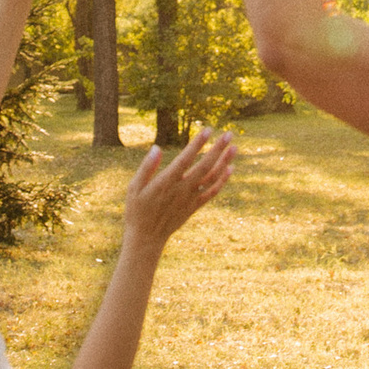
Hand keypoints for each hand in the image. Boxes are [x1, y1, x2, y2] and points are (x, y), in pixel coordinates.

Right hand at [120, 127, 235, 247]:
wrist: (147, 239)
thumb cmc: (137, 211)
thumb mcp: (134, 188)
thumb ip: (146, 167)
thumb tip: (156, 147)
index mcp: (166, 182)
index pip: (186, 159)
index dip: (198, 144)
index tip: (208, 130)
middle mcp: (182, 189)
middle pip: (204, 166)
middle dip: (217, 149)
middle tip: (229, 134)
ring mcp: (190, 199)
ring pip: (212, 178)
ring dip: (224, 162)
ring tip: (234, 147)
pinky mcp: (194, 207)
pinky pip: (212, 193)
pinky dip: (222, 181)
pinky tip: (230, 169)